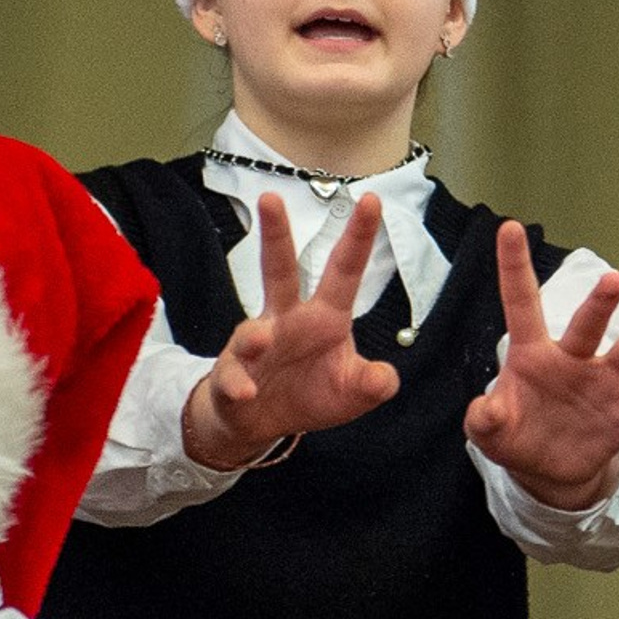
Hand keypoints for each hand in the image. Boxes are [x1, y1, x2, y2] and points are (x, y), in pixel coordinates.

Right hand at [182, 192, 399, 468]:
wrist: (261, 421)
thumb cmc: (312, 393)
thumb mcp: (353, 391)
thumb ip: (372, 383)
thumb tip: (387, 378)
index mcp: (325, 317)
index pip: (345, 270)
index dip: (358, 237)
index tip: (372, 199)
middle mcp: (287, 321)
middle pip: (281, 270)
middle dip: (275, 234)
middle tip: (270, 197)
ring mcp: (255, 346)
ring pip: (250, 330)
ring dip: (253, 336)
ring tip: (261, 339)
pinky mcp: (231, 377)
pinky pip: (232, 377)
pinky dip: (237, 384)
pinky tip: (245, 392)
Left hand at [463, 224, 618, 510]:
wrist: (548, 468)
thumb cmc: (514, 436)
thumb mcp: (489, 432)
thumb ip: (483, 420)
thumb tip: (483, 412)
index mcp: (532, 354)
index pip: (522, 304)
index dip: (514, 268)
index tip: (510, 227)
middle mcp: (573, 358)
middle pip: (588, 326)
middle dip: (601, 305)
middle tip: (615, 279)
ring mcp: (606, 380)